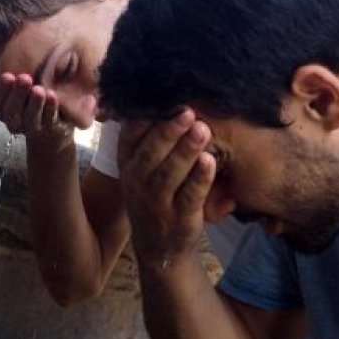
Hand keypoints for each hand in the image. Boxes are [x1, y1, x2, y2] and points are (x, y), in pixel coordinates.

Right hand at [0, 73, 71, 153]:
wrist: (50, 129)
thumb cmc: (26, 104)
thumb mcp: (9, 96)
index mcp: (2, 112)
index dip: (1, 91)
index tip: (8, 76)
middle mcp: (15, 123)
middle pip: (12, 112)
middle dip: (17, 95)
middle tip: (24, 78)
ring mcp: (33, 128)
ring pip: (31, 118)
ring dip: (34, 103)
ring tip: (39, 89)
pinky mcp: (50, 129)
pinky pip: (50, 119)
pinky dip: (50, 108)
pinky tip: (52, 95)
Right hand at [118, 109, 215, 269]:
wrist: (159, 247)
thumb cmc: (154, 196)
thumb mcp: (141, 169)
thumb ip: (149, 138)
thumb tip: (162, 92)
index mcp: (128, 164)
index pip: (131, 136)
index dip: (146, 117)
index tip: (164, 97)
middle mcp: (138, 182)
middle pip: (151, 153)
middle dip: (169, 131)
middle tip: (187, 110)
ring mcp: (157, 202)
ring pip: (170, 173)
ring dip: (186, 150)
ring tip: (202, 129)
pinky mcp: (179, 218)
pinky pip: (190, 196)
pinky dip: (200, 178)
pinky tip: (209, 161)